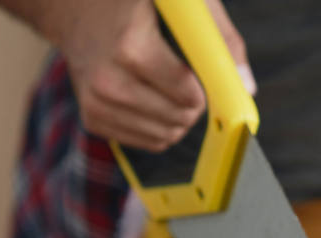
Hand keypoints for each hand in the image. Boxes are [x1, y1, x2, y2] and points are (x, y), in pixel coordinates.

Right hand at [46, 0, 248, 150]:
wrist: (75, 9)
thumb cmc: (135, 4)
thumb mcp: (182, 6)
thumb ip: (220, 40)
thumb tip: (246, 86)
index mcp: (131, 47)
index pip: (189, 95)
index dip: (205, 87)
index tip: (202, 73)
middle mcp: (108, 80)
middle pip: (181, 118)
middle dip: (195, 103)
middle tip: (186, 78)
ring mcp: (96, 102)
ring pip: (167, 135)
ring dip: (179, 116)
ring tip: (168, 85)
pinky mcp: (93, 118)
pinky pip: (149, 141)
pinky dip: (160, 125)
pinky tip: (150, 96)